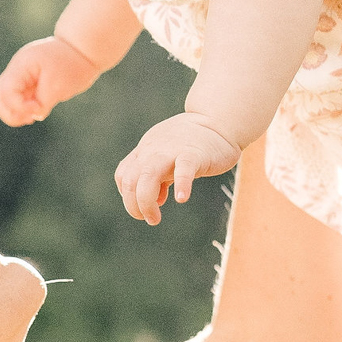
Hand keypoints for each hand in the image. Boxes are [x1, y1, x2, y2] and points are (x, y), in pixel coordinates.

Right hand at [0, 35, 100, 125]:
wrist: (82, 50)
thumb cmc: (72, 64)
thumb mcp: (59, 85)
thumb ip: (44, 102)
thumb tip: (35, 116)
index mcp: (22, 65)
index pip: (6, 90)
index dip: (18, 106)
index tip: (39, 109)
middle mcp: (17, 69)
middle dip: (10, 111)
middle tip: (29, 119)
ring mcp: (21, 75)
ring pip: (4, 98)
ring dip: (13, 111)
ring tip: (30, 118)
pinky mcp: (28, 82)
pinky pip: (16, 98)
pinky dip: (21, 108)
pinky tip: (33, 114)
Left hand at [115, 112, 241, 223]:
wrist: (218, 121)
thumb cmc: (192, 142)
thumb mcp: (168, 157)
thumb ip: (159, 177)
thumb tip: (157, 200)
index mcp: (145, 152)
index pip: (124, 176)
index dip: (128, 196)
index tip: (143, 207)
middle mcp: (153, 151)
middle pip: (130, 179)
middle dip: (134, 205)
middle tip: (150, 219)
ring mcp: (172, 151)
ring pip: (148, 175)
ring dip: (146, 201)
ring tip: (154, 219)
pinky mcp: (194, 154)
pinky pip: (183, 169)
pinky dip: (180, 184)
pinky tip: (181, 198)